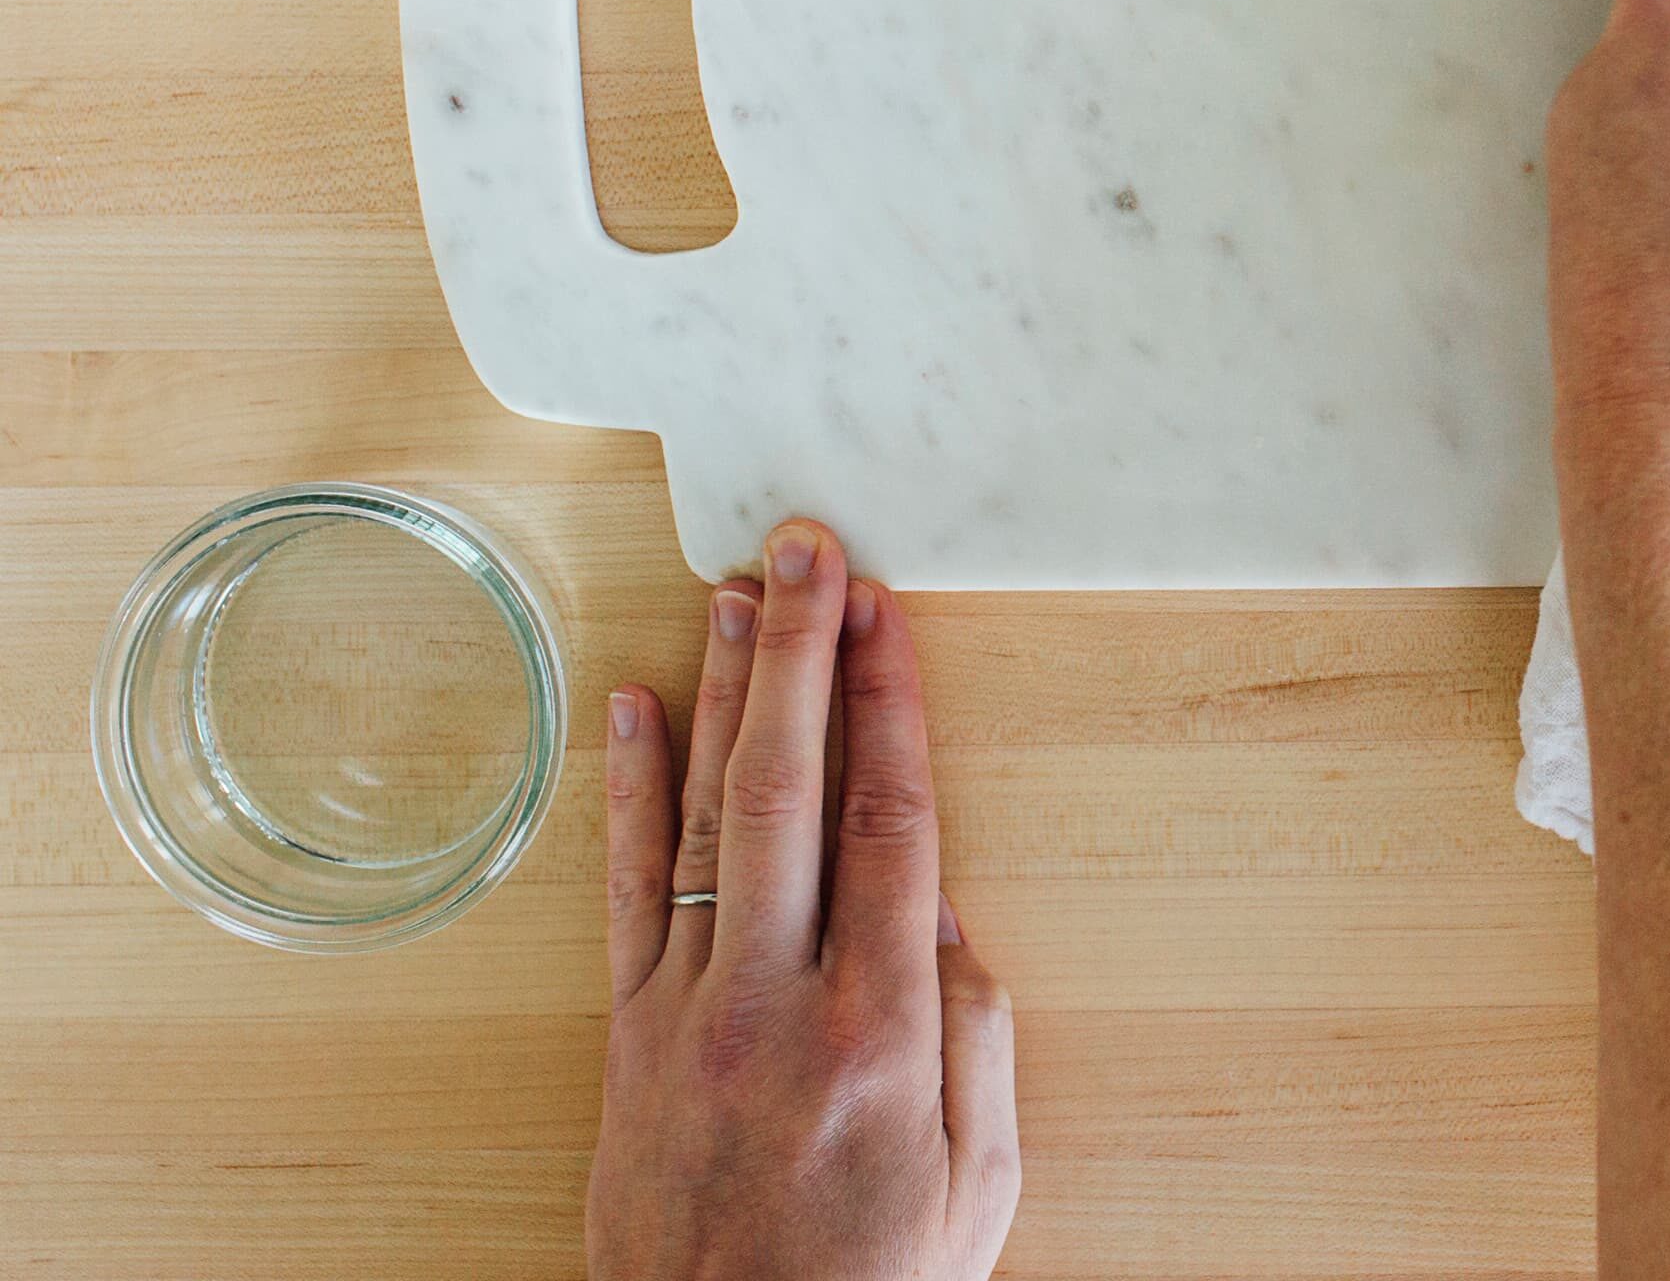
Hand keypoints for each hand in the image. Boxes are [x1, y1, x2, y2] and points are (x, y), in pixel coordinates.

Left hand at [587, 520, 1018, 1280]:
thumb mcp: (981, 1183)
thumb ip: (978, 1034)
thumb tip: (945, 906)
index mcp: (880, 1031)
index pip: (889, 822)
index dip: (889, 703)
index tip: (887, 616)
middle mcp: (776, 1004)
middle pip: (791, 789)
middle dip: (801, 655)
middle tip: (807, 551)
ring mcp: (688, 1016)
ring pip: (705, 820)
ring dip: (723, 694)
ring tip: (734, 590)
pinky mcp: (625, 1041)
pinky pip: (624, 895)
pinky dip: (626, 793)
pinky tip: (632, 706)